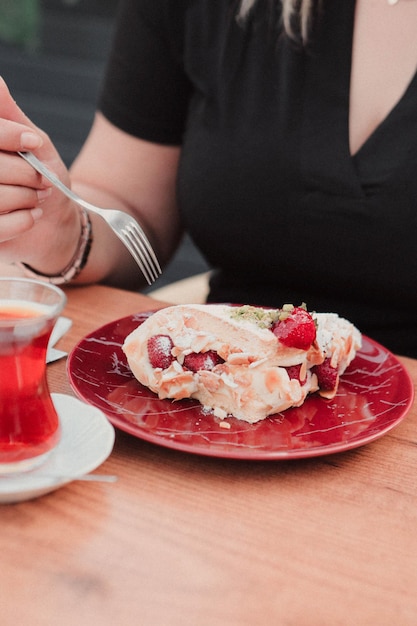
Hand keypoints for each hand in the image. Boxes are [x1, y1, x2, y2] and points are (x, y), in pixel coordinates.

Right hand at [0, 78, 79, 272]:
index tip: (33, 141)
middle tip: (41, 180)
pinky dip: (24, 221)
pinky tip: (31, 217)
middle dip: (25, 172)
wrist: (57, 225)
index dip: (7, 135)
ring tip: (34, 199)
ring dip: (26, 198)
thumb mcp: (33, 143)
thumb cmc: (43, 180)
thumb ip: (10, 115)